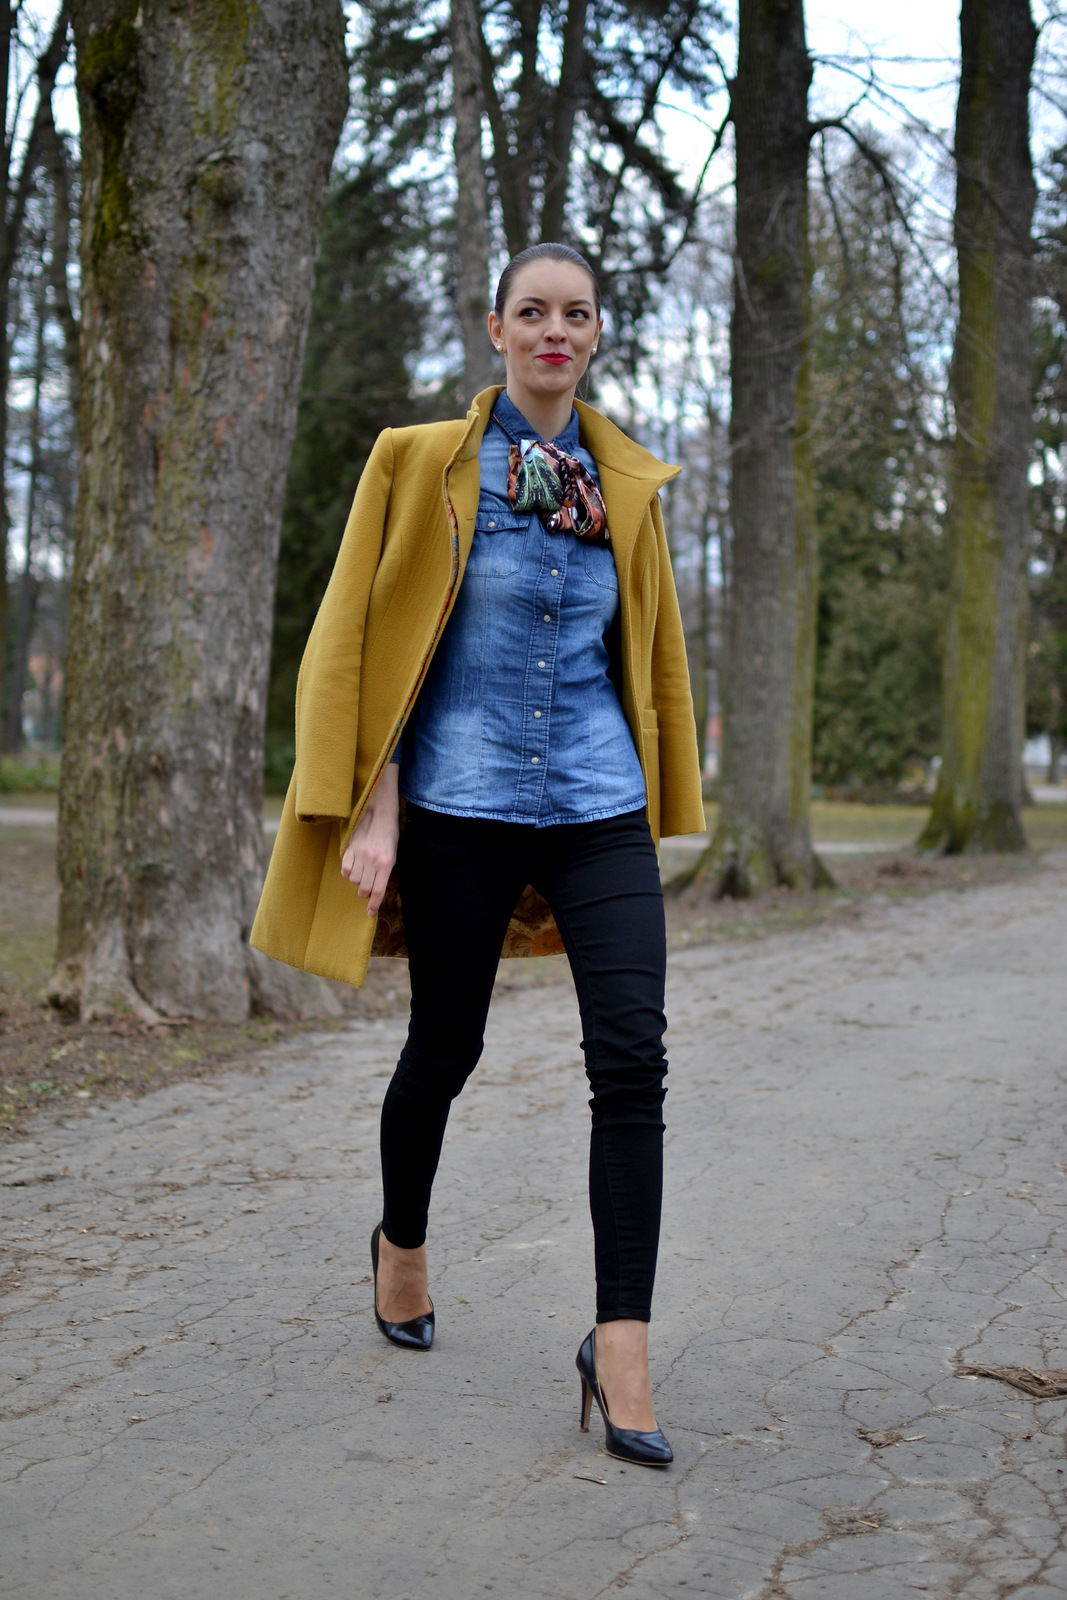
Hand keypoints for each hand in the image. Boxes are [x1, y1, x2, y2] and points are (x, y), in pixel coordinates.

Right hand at [341, 762, 399, 915]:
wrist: (379, 812)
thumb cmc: (389, 834)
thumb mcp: (393, 853)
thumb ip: (385, 871)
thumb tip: (378, 889)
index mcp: (386, 864)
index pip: (378, 891)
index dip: (373, 905)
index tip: (370, 913)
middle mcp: (372, 862)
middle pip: (363, 888)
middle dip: (364, 893)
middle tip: (366, 888)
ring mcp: (359, 855)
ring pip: (353, 880)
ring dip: (356, 882)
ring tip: (361, 874)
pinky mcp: (349, 849)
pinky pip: (345, 869)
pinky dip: (348, 872)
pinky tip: (353, 868)